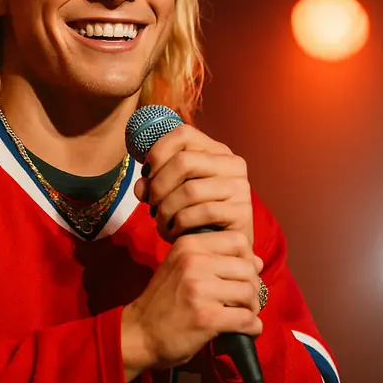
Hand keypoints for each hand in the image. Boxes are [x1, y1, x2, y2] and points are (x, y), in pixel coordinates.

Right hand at [120, 231, 263, 380]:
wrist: (139, 332)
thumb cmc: (164, 301)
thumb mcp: (182, 268)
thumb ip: (216, 260)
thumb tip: (258, 261)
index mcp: (189, 244)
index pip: (238, 240)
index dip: (246, 258)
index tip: (237, 276)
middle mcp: (194, 262)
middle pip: (248, 268)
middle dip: (252, 287)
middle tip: (242, 301)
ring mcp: (200, 289)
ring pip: (250, 293)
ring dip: (251, 308)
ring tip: (241, 316)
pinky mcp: (207, 317)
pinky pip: (247, 319)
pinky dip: (251, 328)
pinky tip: (243, 330)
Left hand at [132, 124, 253, 245]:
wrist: (221, 248)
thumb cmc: (194, 216)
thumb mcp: (172, 193)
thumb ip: (154, 183)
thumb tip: (141, 187)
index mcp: (217, 151)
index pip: (183, 134)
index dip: (158, 151)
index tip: (146, 174)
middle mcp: (233, 164)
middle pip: (184, 161)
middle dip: (159, 185)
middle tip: (151, 204)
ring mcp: (240, 188)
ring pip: (190, 190)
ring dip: (166, 210)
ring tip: (160, 222)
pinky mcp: (242, 213)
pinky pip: (201, 213)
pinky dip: (179, 224)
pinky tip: (173, 232)